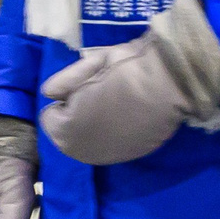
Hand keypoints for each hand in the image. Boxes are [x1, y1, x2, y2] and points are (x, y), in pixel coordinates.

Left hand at [41, 0, 219, 165]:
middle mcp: (88, 150)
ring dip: (94, 129)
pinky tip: (128, 117)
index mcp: (72, 127)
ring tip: (114, 104)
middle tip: (97, 93)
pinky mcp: (134, 154)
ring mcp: (112, 156)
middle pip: (68, 136)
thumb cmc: (128, 68)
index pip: (50, 119)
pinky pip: (113, 147)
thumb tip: (48, 93)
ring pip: (90, 144)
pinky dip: (114, 135)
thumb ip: (67, 81)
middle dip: (76, 117)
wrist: (171, 82)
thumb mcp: (95, 63)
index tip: (80, 87)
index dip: (64, 100)